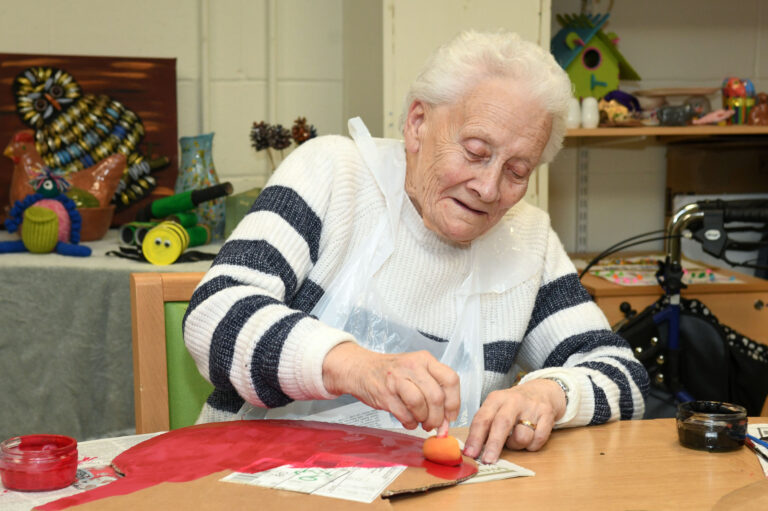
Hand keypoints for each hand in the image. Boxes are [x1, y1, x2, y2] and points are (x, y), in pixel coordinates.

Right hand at [322, 342, 459, 430]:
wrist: (361, 368)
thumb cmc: (392, 373)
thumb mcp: (416, 372)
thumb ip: (433, 392)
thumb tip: (446, 422)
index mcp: (425, 359)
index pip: (451, 379)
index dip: (454, 402)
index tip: (450, 416)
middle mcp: (413, 366)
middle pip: (436, 396)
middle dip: (438, 418)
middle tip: (434, 425)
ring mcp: (397, 379)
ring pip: (421, 405)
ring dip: (424, 420)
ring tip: (421, 422)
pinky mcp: (385, 394)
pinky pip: (405, 414)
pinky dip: (410, 423)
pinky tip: (408, 421)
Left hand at [463, 379, 565, 463]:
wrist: (541, 391)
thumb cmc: (513, 405)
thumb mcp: (496, 407)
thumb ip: (485, 424)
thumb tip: (472, 449)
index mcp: (496, 398)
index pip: (482, 418)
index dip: (475, 437)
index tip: (470, 453)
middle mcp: (513, 400)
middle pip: (502, 424)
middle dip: (493, 445)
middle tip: (487, 460)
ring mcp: (531, 407)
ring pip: (521, 436)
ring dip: (516, 446)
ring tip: (515, 439)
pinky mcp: (547, 415)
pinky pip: (538, 440)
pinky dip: (532, 445)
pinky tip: (530, 438)